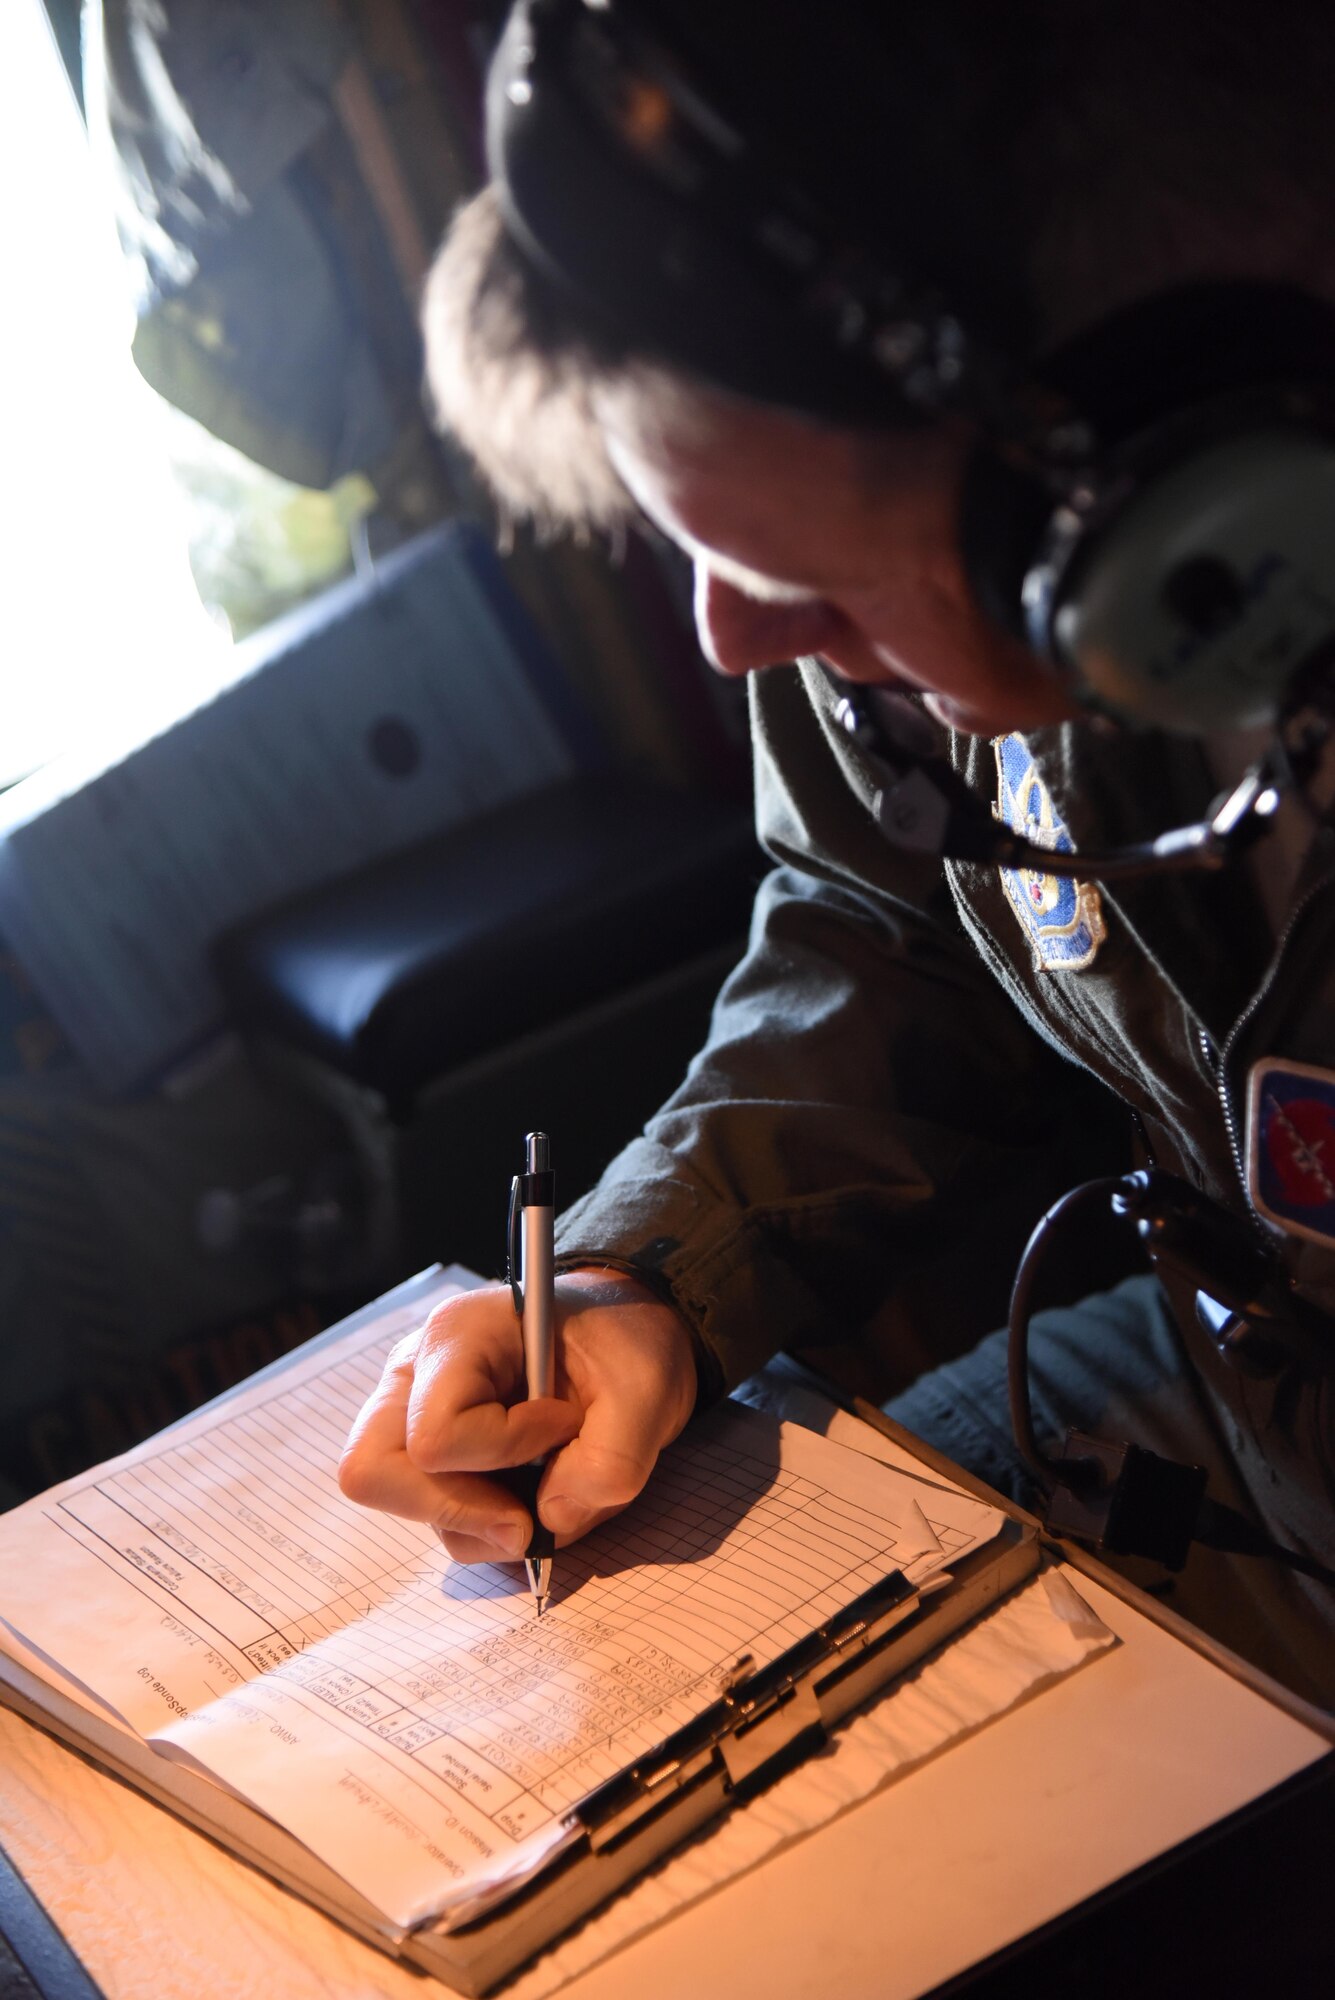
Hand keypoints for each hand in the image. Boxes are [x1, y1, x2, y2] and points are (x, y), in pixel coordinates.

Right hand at [337, 1270, 697, 1561]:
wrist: (626, 1331)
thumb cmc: (627, 1341)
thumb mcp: (647, 1391)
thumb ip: (608, 1463)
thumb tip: (548, 1523)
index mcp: (459, 1336)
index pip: (436, 1435)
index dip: (504, 1453)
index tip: (565, 1425)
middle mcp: (416, 1371)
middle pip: (374, 1471)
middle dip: (456, 1510)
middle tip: (527, 1511)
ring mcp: (412, 1410)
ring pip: (400, 1502)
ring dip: (478, 1521)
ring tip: (547, 1485)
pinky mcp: (430, 1447)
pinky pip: (431, 1510)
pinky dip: (481, 1522)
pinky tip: (531, 1489)